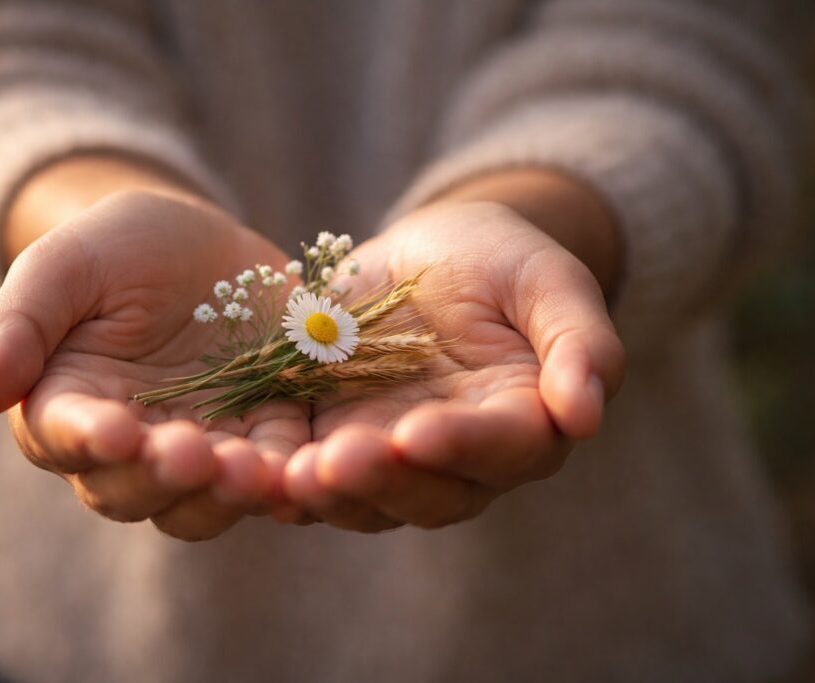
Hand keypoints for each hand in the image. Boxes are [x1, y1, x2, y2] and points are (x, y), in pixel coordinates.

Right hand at [0, 191, 309, 539]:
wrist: (199, 242)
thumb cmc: (116, 248)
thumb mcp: (67, 265)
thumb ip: (21, 322)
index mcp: (67, 406)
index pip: (65, 437)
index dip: (87, 439)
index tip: (113, 432)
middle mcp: (128, 447)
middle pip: (133, 489)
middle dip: (163, 476)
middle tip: (192, 455)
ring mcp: (200, 447)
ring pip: (202, 500)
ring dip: (225, 493)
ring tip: (253, 472)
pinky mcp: (264, 435)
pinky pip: (275, 471)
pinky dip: (288, 477)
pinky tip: (304, 470)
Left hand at [283, 200, 624, 531]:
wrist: (429, 252)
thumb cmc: (500, 260)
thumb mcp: (547, 279)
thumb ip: (579, 340)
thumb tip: (586, 414)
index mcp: (522, 423)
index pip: (502, 448)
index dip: (463, 444)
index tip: (420, 431)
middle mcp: (458, 460)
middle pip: (430, 492)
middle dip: (385, 480)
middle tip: (341, 460)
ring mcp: (392, 458)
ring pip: (367, 497)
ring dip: (330, 491)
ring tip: (292, 474)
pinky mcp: (334, 441)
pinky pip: (311, 474)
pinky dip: (282, 480)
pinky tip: (253, 469)